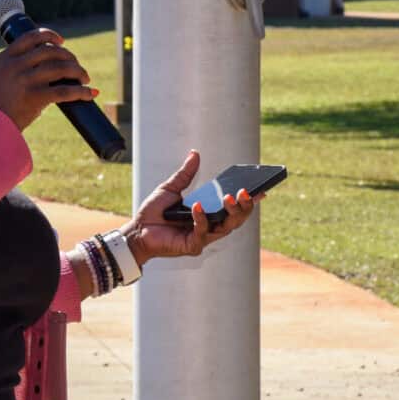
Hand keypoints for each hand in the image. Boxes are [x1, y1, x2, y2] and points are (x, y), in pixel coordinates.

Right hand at [0, 28, 95, 130]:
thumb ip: (15, 70)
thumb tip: (45, 71)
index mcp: (5, 58)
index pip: (31, 37)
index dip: (49, 36)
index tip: (61, 42)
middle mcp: (15, 66)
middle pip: (51, 51)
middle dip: (69, 57)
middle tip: (76, 66)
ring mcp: (25, 81)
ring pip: (61, 68)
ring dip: (78, 71)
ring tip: (85, 78)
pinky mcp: (35, 98)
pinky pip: (64, 91)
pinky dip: (81, 91)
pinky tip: (90, 93)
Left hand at [119, 150, 262, 265]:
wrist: (137, 229)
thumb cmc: (154, 212)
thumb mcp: (171, 188)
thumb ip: (185, 174)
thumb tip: (195, 154)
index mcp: (208, 214)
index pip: (233, 208)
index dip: (248, 201)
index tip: (261, 189)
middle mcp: (209, 228)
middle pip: (236, 219)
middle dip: (244, 206)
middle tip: (246, 192)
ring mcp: (202, 238)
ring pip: (226, 228)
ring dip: (230, 212)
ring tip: (230, 196)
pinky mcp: (192, 246)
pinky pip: (202, 232)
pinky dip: (202, 218)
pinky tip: (198, 206)